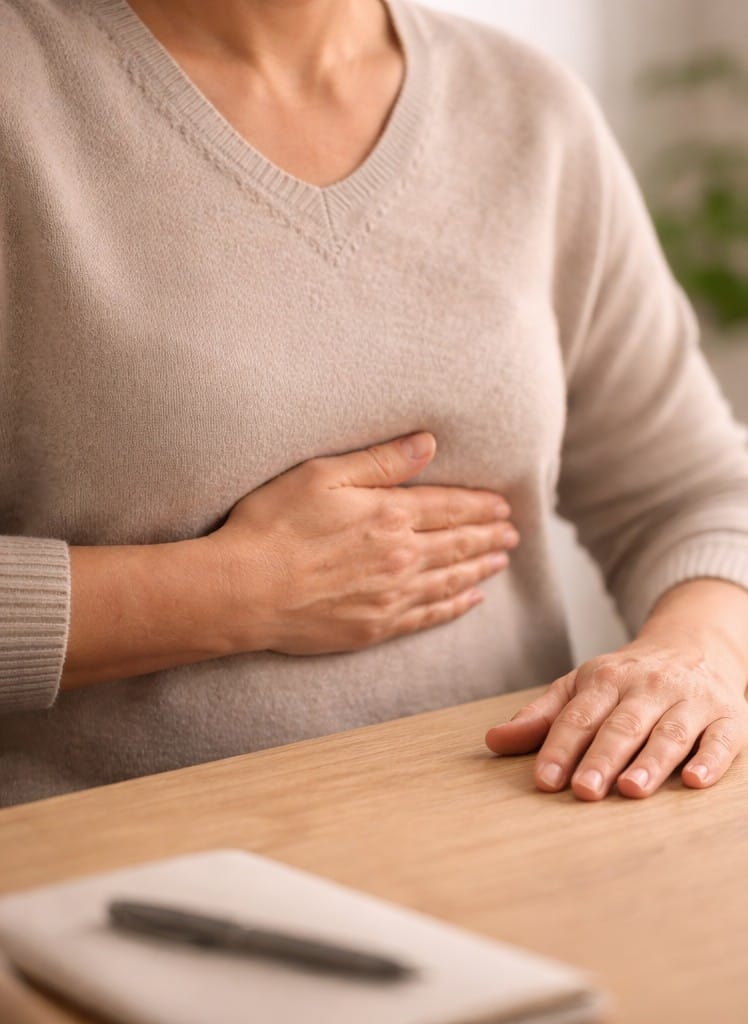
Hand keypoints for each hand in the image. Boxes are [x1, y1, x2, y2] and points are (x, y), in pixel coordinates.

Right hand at [208, 431, 518, 655]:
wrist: (243, 590)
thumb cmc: (273, 525)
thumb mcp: (322, 475)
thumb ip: (380, 462)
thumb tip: (428, 443)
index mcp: (390, 515)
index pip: (449, 508)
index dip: (479, 506)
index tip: (502, 506)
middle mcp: (401, 557)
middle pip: (458, 544)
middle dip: (489, 536)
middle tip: (513, 533)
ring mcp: (391, 596)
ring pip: (451, 580)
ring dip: (480, 569)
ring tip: (502, 561)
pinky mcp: (376, 627)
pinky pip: (429, 616)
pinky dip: (455, 607)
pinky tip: (471, 601)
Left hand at [485, 623, 747, 799]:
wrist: (695, 644)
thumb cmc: (626, 680)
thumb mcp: (581, 687)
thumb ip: (541, 716)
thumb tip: (492, 741)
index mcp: (606, 680)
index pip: (579, 716)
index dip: (560, 747)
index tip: (544, 781)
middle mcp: (648, 688)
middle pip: (622, 725)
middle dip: (601, 757)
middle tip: (584, 790)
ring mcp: (690, 701)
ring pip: (669, 733)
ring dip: (650, 762)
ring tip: (630, 790)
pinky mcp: (729, 717)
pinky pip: (721, 739)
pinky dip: (710, 760)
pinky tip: (695, 782)